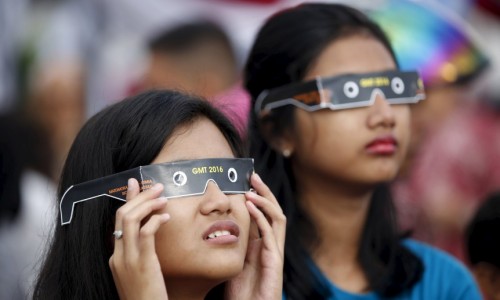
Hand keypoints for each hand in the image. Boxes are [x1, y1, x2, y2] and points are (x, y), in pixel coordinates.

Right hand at [109, 179, 169, 299]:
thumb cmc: (147, 297)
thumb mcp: (139, 273)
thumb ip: (140, 254)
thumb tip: (149, 234)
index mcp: (116, 257)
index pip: (118, 220)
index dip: (128, 200)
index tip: (135, 184)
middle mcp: (118, 255)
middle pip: (122, 215)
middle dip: (139, 196)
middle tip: (157, 187)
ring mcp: (128, 260)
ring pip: (131, 219)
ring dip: (148, 204)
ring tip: (163, 198)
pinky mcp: (143, 264)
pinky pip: (146, 234)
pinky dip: (155, 220)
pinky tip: (166, 217)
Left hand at [225, 173, 285, 299]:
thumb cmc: (241, 291)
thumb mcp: (234, 261)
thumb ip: (233, 244)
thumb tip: (219, 225)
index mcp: (262, 243)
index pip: (264, 213)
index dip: (258, 196)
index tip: (247, 181)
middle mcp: (271, 244)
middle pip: (274, 211)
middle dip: (265, 192)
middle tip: (253, 176)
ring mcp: (274, 251)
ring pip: (277, 218)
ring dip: (265, 201)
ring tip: (251, 190)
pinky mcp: (274, 261)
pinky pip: (270, 233)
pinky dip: (262, 217)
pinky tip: (251, 207)